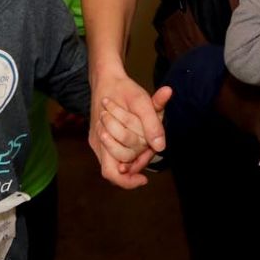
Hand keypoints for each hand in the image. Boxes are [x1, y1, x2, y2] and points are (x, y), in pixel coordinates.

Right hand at [88, 73, 167, 188]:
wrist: (107, 77)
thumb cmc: (123, 88)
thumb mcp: (141, 100)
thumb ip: (152, 122)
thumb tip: (161, 147)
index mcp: (102, 136)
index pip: (112, 173)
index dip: (128, 181)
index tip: (145, 179)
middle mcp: (97, 143)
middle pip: (118, 167)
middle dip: (136, 162)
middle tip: (150, 151)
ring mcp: (98, 141)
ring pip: (117, 160)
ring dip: (133, 155)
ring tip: (146, 144)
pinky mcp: (100, 138)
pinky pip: (115, 152)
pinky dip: (129, 149)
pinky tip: (139, 139)